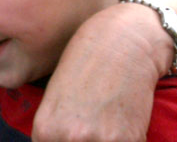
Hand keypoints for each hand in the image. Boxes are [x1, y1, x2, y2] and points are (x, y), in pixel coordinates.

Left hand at [33, 5, 164, 141]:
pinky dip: (126, 140)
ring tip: (107, 123)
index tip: (70, 135)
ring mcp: (100, 141)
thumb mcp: (54, 100)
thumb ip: (55, 131)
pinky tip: (123, 120)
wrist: (124, 44)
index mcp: (45, 130)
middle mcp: (69, 138)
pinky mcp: (131, 140)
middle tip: (92, 124)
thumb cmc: (86, 65)